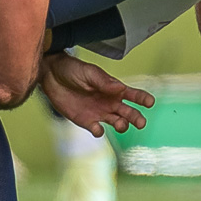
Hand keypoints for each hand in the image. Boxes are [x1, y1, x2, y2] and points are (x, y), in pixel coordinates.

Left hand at [39, 53, 154, 136]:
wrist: (51, 75)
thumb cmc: (73, 70)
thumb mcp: (88, 72)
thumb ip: (103, 81)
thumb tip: (120, 88)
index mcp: (113, 89)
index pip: (133, 95)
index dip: (143, 99)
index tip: (150, 102)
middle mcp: (110, 103)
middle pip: (128, 113)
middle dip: (136, 118)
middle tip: (140, 122)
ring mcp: (99, 113)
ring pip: (117, 123)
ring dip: (121, 125)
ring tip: (120, 124)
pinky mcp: (86, 121)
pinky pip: (97, 130)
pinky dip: (99, 131)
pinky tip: (97, 128)